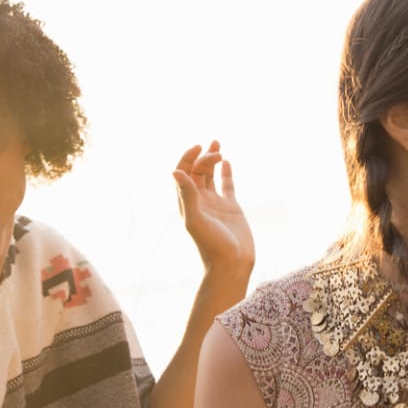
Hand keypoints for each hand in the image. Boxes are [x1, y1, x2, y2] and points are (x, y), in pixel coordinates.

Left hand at [174, 142, 253, 278]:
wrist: (232, 265)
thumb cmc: (212, 246)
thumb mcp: (196, 219)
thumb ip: (187, 195)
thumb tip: (175, 171)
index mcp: (187, 203)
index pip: (182, 174)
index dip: (187, 158)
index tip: (198, 147)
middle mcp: (199, 201)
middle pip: (196, 172)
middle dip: (204, 157)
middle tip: (215, 150)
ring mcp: (215, 204)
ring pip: (210, 176)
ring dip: (212, 159)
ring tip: (217, 142)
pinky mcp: (231, 208)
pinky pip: (227, 185)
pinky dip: (226, 173)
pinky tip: (227, 161)